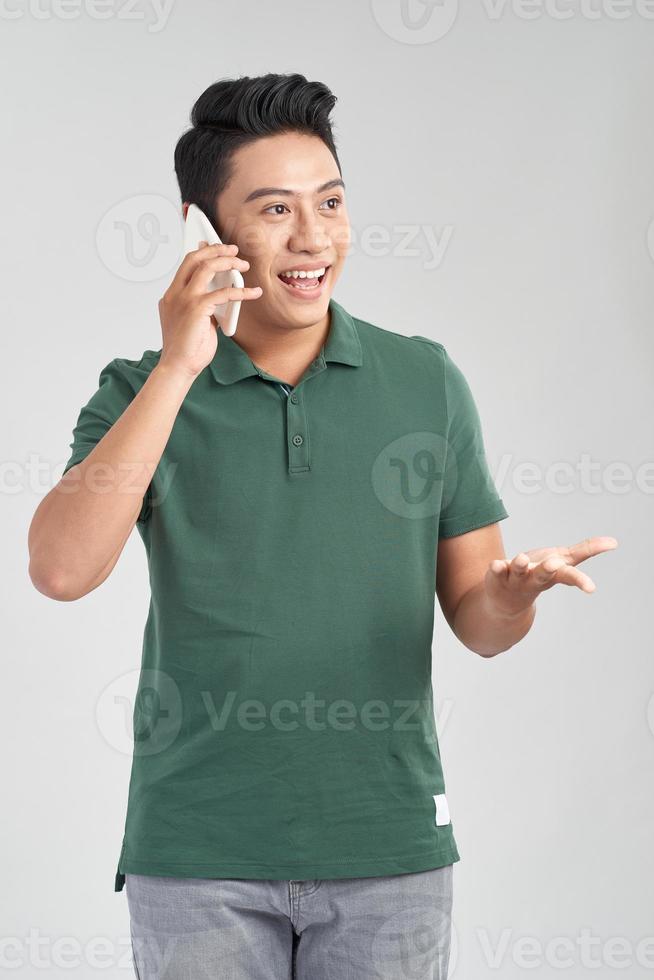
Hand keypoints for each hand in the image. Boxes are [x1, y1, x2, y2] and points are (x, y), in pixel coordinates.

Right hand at [157, 241, 262, 378]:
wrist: (178, 367)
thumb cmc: (187, 348)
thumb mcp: (194, 321)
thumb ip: (203, 305)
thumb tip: (221, 295)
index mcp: (172, 295)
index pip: (187, 264)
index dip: (204, 252)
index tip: (218, 248)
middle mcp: (175, 294)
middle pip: (195, 258)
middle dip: (216, 250)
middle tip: (234, 250)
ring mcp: (184, 300)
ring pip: (207, 268)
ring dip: (228, 263)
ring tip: (244, 265)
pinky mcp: (197, 309)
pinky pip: (223, 293)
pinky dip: (241, 291)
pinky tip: (253, 293)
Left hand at [484, 535, 617, 617]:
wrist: (506, 602)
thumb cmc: (540, 575)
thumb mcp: (564, 561)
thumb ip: (587, 550)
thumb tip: (615, 542)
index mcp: (553, 574)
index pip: (569, 577)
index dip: (580, 581)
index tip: (591, 588)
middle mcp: (535, 578)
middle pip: (543, 574)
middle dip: (548, 569)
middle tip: (554, 563)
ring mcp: (515, 578)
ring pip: (518, 571)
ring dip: (520, 565)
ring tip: (521, 558)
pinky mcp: (497, 575)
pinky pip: (496, 571)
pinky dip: (496, 569)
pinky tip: (495, 564)